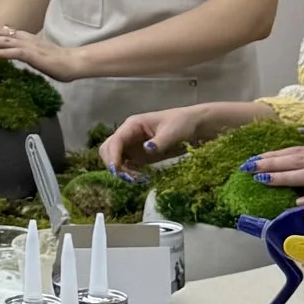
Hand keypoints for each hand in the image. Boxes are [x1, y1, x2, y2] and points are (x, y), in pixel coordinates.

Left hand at [0, 23, 81, 80]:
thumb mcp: (34, 55)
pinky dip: (3, 52)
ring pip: (3, 41)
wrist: (73, 62)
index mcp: (23, 38)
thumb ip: (21, 51)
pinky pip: (16, 53)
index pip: (0, 33)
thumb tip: (8, 50)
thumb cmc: (55, 61)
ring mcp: (29, 46)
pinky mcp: (34, 56)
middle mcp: (24, 39)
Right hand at [101, 101, 254, 172]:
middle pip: (108, 149)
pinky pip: (126, 166)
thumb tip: (146, 149)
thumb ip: (160, 141)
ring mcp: (133, 145)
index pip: (115, 140)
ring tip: (138, 179)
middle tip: (129, 177)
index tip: (116, 170)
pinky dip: (129, 174)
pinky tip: (141, 178)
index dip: (113, 155)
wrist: (195, 127)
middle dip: (113, 164)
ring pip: (114, 159)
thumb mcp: (173, 132)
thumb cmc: (184, 123)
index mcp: (133, 125)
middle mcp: (129, 134)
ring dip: (120, 171)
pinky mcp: (139, 156)